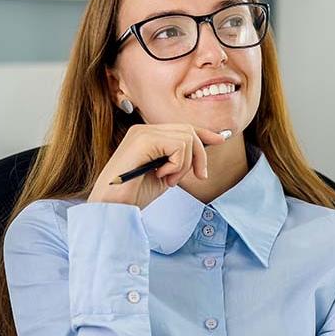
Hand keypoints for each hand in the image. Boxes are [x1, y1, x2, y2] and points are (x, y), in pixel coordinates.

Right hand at [88, 123, 229, 208]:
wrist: (113, 208)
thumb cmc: (134, 194)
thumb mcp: (165, 175)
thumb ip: (179, 161)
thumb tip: (201, 152)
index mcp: (148, 136)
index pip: (182, 127)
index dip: (204, 133)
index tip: (221, 139)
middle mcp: (144, 130)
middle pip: (189, 130)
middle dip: (200, 156)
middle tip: (197, 177)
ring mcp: (142, 133)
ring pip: (187, 138)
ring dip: (185, 165)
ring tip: (169, 179)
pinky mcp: (143, 140)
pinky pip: (179, 146)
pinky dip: (177, 165)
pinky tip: (162, 176)